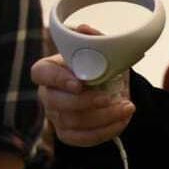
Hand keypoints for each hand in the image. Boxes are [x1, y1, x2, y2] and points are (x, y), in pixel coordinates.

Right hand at [31, 25, 134, 147]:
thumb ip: (94, 39)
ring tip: (127, 107)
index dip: (57, 79)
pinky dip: (105, 131)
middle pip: (56, 102)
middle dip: (85, 102)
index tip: (79, 83)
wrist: (115, 88)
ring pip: (72, 122)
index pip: (40, 73)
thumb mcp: (104, 50)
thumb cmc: (103, 67)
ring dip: (103, 117)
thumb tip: (82, 29)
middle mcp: (49, 94)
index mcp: (50, 70)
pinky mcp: (68, 133)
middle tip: (109, 98)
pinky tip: (122, 120)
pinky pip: (82, 139)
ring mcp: (56, 116)